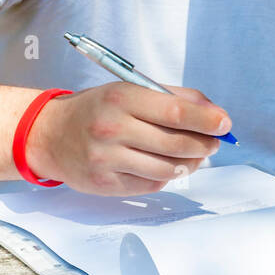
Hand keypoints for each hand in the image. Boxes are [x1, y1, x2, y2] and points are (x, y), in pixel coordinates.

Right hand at [26, 82, 231, 195]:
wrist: (49, 135)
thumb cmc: (97, 109)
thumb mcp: (128, 90)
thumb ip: (172, 98)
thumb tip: (214, 113)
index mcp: (122, 98)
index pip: (176, 112)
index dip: (207, 120)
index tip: (225, 123)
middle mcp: (113, 128)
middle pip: (176, 143)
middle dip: (204, 144)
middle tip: (215, 142)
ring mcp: (107, 159)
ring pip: (168, 167)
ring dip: (190, 163)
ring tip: (195, 155)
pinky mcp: (105, 184)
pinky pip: (151, 183)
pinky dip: (168, 174)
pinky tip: (169, 165)